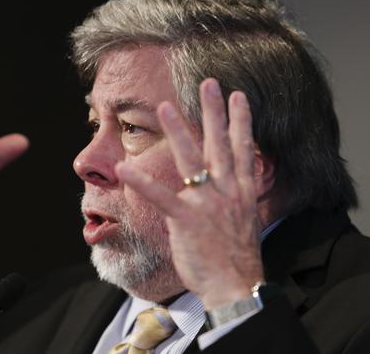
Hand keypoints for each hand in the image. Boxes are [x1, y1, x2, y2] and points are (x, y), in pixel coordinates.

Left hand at [116, 78, 263, 308]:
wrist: (235, 285)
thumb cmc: (236, 258)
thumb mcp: (245, 222)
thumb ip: (234, 199)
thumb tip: (229, 188)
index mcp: (242, 192)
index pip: (243, 149)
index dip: (241, 121)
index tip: (238, 96)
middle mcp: (227, 191)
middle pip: (220, 144)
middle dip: (214, 111)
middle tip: (208, 83)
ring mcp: (207, 203)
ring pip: (191, 159)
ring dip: (178, 131)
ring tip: (165, 107)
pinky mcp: (186, 219)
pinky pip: (161, 196)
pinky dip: (142, 182)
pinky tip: (124, 168)